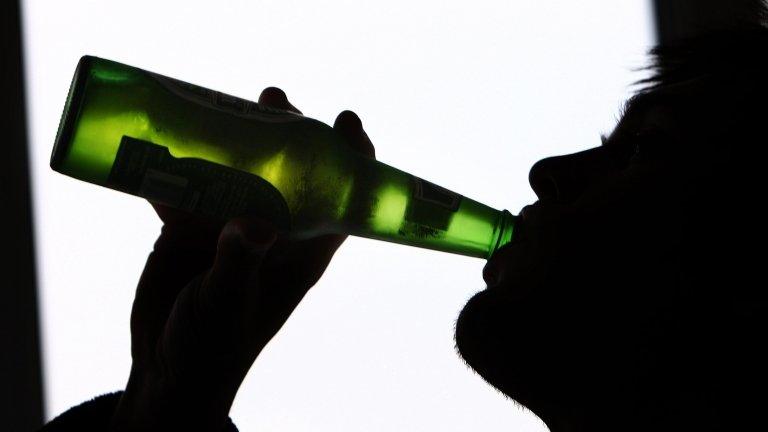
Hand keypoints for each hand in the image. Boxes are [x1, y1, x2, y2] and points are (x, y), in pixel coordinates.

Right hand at [111, 88, 374, 430]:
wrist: (166, 368)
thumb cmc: (213, 347)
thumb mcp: (230, 305)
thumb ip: (241, 263)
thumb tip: (257, 223)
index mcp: (303, 250)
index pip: (341, 198)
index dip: (351, 158)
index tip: (346, 120)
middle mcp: (274, 230)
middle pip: (290, 170)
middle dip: (286, 130)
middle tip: (273, 98)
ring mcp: (232, 226)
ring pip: (241, 169)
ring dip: (233, 137)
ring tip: (221, 104)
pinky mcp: (192, 227)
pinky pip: (188, 185)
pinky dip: (177, 163)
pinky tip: (165, 139)